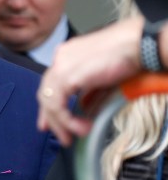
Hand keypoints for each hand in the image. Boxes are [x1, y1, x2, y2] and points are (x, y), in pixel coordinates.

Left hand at [37, 17, 143, 145]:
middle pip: (45, 93)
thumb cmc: (125, 54)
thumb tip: (85, 110)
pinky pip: (57, 104)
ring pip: (49, 101)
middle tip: (62, 135)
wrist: (134, 44)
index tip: (50, 123)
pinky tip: (78, 127)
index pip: (49, 84)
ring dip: (60, 123)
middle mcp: (59, 59)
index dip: (48, 106)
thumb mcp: (101, 78)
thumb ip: (89, 93)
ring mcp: (60, 66)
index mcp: (65, 56)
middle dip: (50, 118)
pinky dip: (66, 120)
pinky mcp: (66, 76)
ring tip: (73, 135)